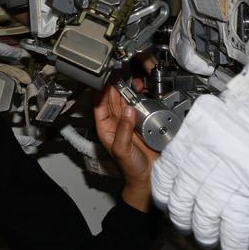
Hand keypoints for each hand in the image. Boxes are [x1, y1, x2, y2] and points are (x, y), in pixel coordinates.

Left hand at [93, 87, 158, 211]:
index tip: (106, 78)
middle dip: (114, 85)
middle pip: (111, 99)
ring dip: (126, 89)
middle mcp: (115, 122)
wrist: (149, 177)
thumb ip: (123, 130)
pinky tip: (141, 90)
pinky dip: (139, 96)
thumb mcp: (122, 149)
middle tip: (118, 72)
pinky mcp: (141, 122)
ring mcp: (128, 121)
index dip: (101, 91)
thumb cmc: (131, 168)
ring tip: (130, 78)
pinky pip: (138, 105)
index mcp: (105, 128)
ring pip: (124, 100)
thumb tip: (127, 111)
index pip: (99, 105)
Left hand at [150, 95, 248, 249]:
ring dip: (205, 236)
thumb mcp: (208, 122)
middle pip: (180, 206)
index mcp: (183, 150)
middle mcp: (195, 174)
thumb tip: (190, 150)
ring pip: (203, 224)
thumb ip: (195, 140)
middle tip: (188, 224)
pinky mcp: (242, 207)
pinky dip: (232, 249)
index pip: (163, 180)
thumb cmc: (245, 118)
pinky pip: (232, 236)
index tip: (168, 202)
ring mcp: (218, 193)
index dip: (165, 195)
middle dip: (183, 220)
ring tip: (207, 240)